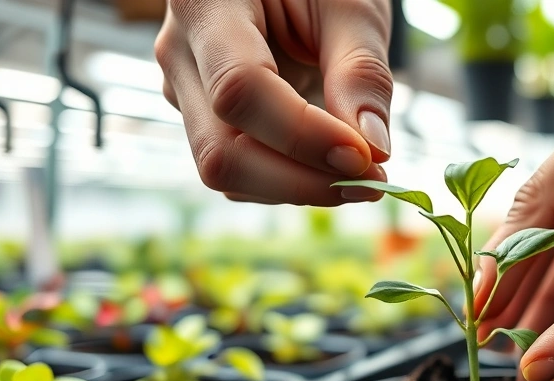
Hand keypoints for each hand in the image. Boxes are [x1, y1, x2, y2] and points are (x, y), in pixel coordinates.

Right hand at [155, 0, 392, 204]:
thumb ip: (361, 70)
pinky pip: (241, 174)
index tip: (365, 155)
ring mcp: (185, 92)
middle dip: (301, 182)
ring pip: (227, 173)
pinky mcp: (204, 120)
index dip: (303, 135)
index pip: (240, 89)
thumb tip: (373, 147)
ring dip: (300, 188)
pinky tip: (331, 165)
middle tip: (371, 182)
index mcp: (206, 3)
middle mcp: (180, 53)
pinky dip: (291, 182)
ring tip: (360, 172)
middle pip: (221, 151)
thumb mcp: (353, 6)